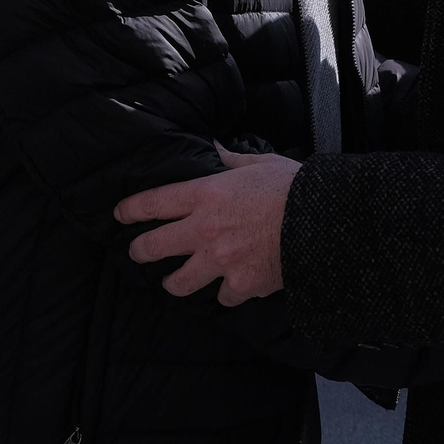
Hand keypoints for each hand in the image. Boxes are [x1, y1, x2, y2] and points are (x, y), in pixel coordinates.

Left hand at [117, 145, 296, 306]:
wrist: (323, 222)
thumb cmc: (292, 187)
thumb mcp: (259, 163)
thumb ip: (230, 160)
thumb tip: (214, 147)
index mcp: (206, 194)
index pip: (154, 203)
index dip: (131, 209)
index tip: (120, 214)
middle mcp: (204, 230)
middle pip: (154, 246)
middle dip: (140, 250)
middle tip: (137, 252)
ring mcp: (220, 261)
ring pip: (179, 283)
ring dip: (175, 282)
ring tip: (175, 282)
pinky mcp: (240, 285)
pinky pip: (223, 297)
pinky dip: (227, 292)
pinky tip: (232, 287)